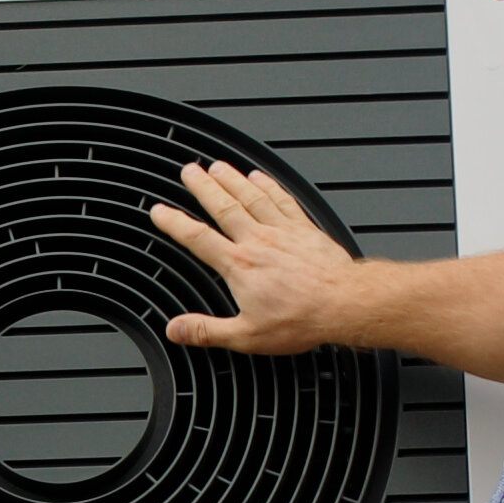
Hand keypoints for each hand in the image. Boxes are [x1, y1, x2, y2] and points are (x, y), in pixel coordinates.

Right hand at [147, 160, 360, 352]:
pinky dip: (268, 185)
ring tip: (217, 167)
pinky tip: (259, 177)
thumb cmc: (302, 318)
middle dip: (202, 187)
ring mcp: (282, 231)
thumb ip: (207, 331)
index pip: (198, 238)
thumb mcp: (247, 336)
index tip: (160, 211)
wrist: (343, 303)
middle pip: (223, 206)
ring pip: (251, 197)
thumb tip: (176, 330)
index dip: (174, 223)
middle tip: (188, 171)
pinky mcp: (304, 229)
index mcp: (240, 266)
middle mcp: (258, 241)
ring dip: (232, 179)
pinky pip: (282, 200)